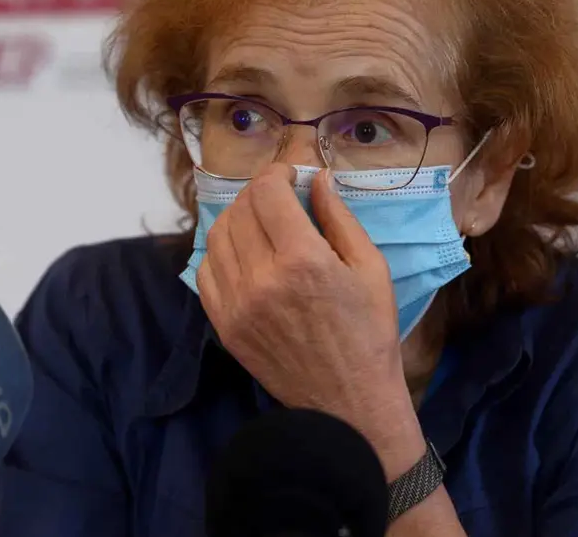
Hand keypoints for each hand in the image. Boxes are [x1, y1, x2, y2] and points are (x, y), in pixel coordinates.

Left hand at [197, 163, 424, 475]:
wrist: (348, 403)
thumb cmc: (369, 333)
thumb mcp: (371, 268)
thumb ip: (338, 218)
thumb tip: (317, 178)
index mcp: (303, 260)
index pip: (267, 192)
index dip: (276, 174)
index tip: (289, 175)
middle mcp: (262, 278)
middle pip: (239, 210)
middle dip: (258, 193)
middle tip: (278, 197)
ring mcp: (236, 304)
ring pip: (217, 237)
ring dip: (237, 218)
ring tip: (261, 223)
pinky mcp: (224, 325)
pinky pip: (206, 272)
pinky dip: (221, 252)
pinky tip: (244, 254)